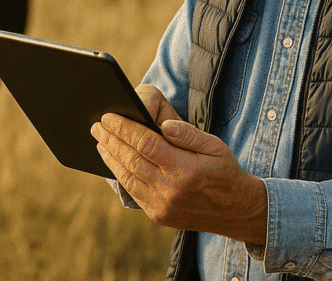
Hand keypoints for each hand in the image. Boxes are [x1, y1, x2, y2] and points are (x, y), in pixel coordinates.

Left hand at [91, 88, 266, 243]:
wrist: (234, 211)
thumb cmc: (223, 172)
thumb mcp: (215, 147)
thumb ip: (189, 134)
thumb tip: (164, 124)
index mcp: (185, 169)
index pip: (146, 143)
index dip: (124, 128)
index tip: (110, 116)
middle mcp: (170, 189)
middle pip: (131, 159)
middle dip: (111, 140)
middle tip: (97, 125)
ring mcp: (162, 205)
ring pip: (127, 176)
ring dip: (110, 157)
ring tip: (100, 141)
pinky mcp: (157, 215)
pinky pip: (133, 191)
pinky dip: (120, 174)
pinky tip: (113, 161)